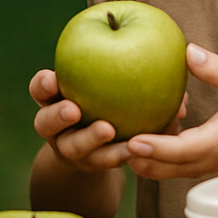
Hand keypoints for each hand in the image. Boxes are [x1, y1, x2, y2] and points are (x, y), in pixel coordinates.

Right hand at [28, 68, 187, 171]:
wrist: (98, 142)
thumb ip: (125, 65)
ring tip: (109, 130)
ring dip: (90, 140)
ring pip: (74, 148)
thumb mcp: (103, 81)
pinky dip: (120, 153)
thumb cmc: (105, 96)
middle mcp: (56, 127)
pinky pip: (106, 161)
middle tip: (74, 109)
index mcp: (54, 99)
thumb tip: (178, 51)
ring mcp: (71, 149)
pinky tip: (138, 148)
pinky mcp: (92, 165)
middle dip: (57, 116)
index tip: (53, 78)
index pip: (40, 89)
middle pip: (45, 123)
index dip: (42, 84)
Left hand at [124, 44, 217, 179]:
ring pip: (165, 171)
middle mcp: (207, 161)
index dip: (153, 148)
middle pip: (162, 169)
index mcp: (217, 143)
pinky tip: (145, 132)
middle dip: (134, 158)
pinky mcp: (205, 165)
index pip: (179, 151)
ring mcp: (205, 167)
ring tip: (119, 135)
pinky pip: (174, 166)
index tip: (130, 140)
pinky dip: (156, 156)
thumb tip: (187, 50)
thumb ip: (217, 70)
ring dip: (142, 159)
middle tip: (108, 138)